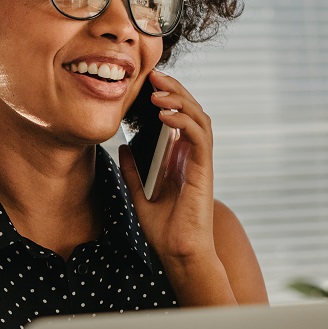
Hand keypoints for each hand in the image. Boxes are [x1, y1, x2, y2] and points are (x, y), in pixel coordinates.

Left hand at [119, 70, 230, 302]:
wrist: (177, 252)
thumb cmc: (163, 228)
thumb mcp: (139, 194)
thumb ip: (133, 170)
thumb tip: (123, 147)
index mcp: (179, 158)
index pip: (177, 117)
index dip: (166, 97)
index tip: (147, 83)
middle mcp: (192, 156)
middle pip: (190, 111)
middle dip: (173, 90)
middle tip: (154, 76)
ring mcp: (200, 161)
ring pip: (198, 118)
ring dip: (179, 100)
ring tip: (157, 92)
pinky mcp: (204, 170)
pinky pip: (198, 137)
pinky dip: (183, 121)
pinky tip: (164, 116)